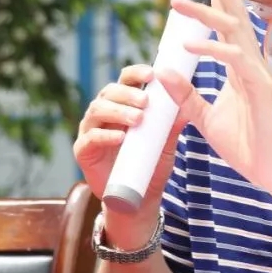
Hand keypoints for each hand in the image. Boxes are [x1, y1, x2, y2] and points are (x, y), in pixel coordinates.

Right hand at [73, 63, 185, 246]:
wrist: (139, 199)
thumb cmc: (150, 165)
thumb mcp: (166, 142)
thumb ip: (173, 124)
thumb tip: (188, 105)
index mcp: (123, 104)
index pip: (125, 80)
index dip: (136, 73)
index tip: (151, 74)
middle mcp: (104, 113)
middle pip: (109, 92)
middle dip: (128, 93)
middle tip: (146, 101)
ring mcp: (91, 130)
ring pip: (97, 110)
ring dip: (118, 111)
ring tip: (138, 120)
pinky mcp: (83, 150)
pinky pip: (90, 138)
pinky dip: (104, 135)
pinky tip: (120, 138)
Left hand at [154, 0, 271, 195]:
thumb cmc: (247, 145)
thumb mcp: (206, 118)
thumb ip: (186, 95)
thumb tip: (164, 70)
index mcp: (240, 66)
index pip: (229, 22)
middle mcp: (251, 63)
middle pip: (236, 14)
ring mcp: (258, 75)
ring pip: (233, 32)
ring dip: (205, 14)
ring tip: (177, 2)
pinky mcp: (261, 91)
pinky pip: (235, 63)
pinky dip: (212, 51)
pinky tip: (190, 48)